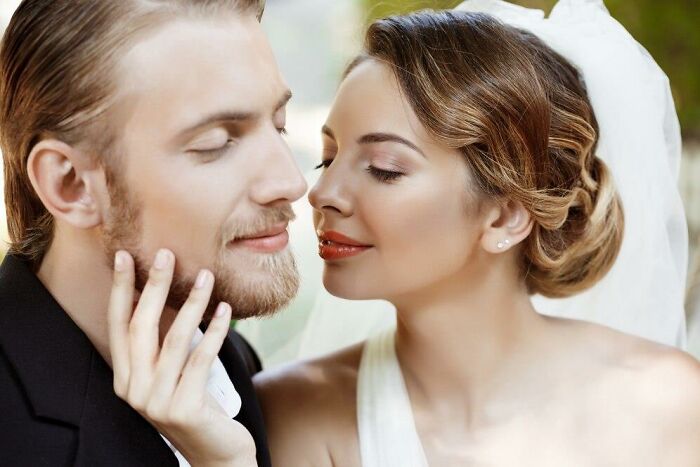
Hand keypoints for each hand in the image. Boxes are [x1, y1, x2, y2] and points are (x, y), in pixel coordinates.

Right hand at [108, 249, 256, 466]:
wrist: (215, 452)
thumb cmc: (195, 404)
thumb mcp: (171, 374)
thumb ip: (163, 344)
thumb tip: (169, 291)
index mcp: (125, 378)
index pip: (118, 326)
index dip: (122, 290)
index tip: (125, 257)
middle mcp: (134, 389)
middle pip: (141, 327)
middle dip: (154, 286)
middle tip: (167, 254)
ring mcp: (157, 401)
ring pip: (174, 339)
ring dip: (192, 303)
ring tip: (208, 276)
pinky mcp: (184, 407)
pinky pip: (201, 358)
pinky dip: (216, 331)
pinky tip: (226, 310)